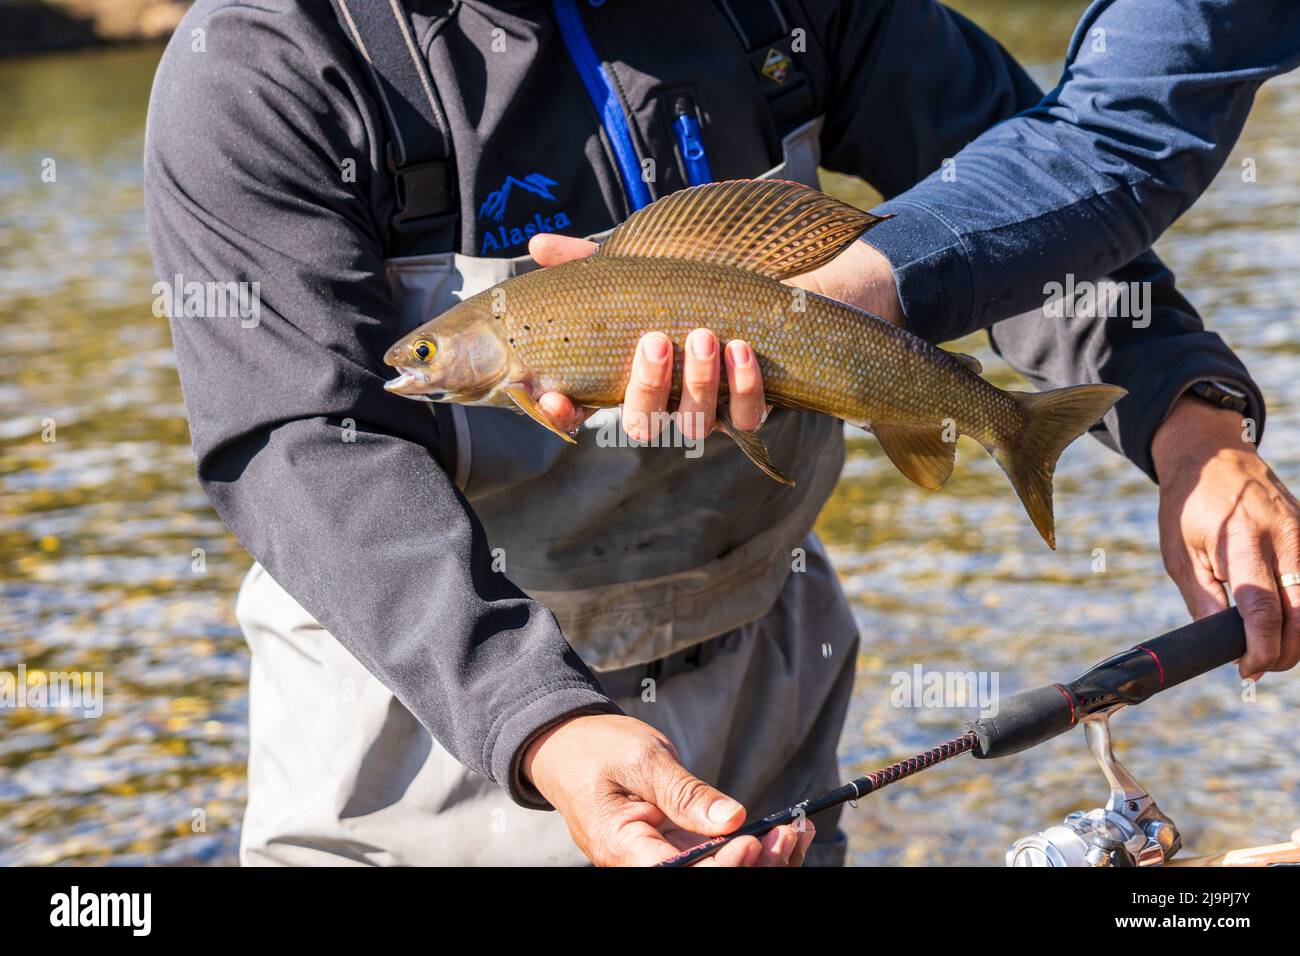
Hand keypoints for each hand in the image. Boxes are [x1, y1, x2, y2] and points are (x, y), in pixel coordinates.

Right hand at [522, 713, 814, 866]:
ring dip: (761, 860)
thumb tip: (732, 819)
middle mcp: (640, 864)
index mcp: (622, 847)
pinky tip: (783, 832)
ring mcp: (658, 861)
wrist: (568, 747)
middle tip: (792, 832)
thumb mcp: (641, 759)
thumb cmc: (597, 748)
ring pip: (716, 874)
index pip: (677, 873)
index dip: (723, 865)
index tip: (753, 837)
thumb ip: (685, 792)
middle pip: (705, 880)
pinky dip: (751, 848)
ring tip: (797, 831)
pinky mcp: (674, 852)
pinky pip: (715, 860)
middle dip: (754, 864)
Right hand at [528, 234, 768, 441]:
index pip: (584, 412)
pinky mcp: (753, 405)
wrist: (767, 282)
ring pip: (695, 423)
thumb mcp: (637, 270)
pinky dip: (743, 388)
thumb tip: (538, 244)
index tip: (555, 398)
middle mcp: (666, 405)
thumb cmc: (689, 284)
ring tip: (704, 336)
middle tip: (655, 341)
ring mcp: (709, 410)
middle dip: (647, 386)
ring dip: (698, 382)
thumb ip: (587, 262)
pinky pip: (746, 418)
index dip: (565, 414)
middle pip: (643, 424)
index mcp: (627, 380)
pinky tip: (742, 349)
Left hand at [1152, 395, 1299, 677]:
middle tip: (1261, 666)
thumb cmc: (1189, 509)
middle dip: (1285, 651)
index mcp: (1242, 541)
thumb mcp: (1180, 556)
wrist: (1213, 457)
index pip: (1262, 609)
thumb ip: (1204, 603)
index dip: (1260, 648)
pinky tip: (1286, 622)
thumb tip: (1227, 648)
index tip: (1249, 670)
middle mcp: (1283, 536)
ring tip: (1271, 647)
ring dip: (1299, 636)